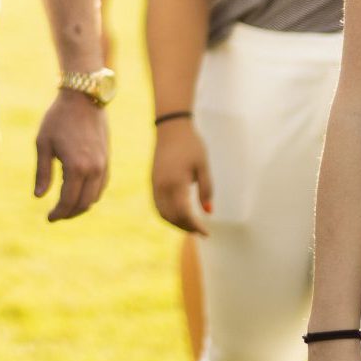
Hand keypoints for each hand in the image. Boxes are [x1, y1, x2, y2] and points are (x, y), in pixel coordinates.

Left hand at [33, 91, 107, 220]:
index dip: (58, 213)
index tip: (48, 218)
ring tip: (66, 208)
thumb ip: (42, 172)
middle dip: (69, 213)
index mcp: (76, 167)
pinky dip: (91, 195)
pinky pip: (102, 186)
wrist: (84, 98)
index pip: (68, 201)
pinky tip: (79, 194)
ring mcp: (104, 165)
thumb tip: (39, 197)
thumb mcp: (43, 144)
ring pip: (95, 197)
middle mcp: (94, 169)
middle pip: (83, 203)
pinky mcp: (107, 160)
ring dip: (81, 206)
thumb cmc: (58, 119)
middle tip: (55, 216)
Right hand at [150, 118, 212, 234]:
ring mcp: (154, 184)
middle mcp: (162, 186)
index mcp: (175, 182)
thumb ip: (206, 190)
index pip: (184, 214)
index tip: (207, 233)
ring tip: (191, 225)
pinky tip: (180, 215)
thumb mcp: (203, 166)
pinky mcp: (152, 181)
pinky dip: (168, 215)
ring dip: (176, 223)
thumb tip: (208, 212)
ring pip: (162, 213)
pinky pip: (157, 205)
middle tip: (201, 231)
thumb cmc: (191, 145)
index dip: (196, 226)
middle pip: (171, 217)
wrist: (171, 127)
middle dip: (186, 227)